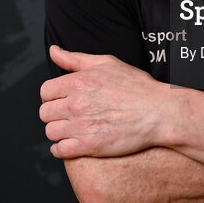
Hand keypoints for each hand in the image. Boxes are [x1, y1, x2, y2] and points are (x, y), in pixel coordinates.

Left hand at [40, 46, 170, 158]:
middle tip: (69, 115)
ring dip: (59, 131)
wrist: (158, 112)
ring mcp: (81, 126)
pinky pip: (59, 151)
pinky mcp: (89, 146)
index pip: (45, 91)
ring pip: (51, 132)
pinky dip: (61, 149)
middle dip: (55, 113)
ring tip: (73, 129)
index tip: (63, 99)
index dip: (53, 96)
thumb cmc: (136, 87)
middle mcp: (76, 104)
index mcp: (78, 82)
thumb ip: (75, 58)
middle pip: (45, 113)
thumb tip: (54, 51)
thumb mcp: (106, 63)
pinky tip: (72, 143)